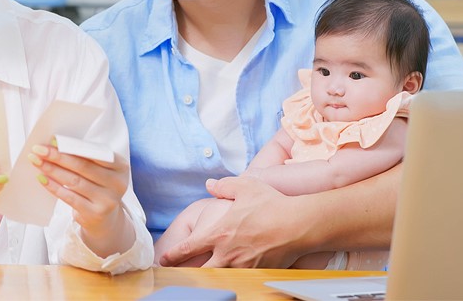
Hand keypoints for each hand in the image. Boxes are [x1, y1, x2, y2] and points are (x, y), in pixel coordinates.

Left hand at [28, 143, 133, 255]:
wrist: (105, 218)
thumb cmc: (98, 185)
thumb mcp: (100, 169)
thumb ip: (85, 157)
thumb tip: (56, 144)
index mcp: (121, 166)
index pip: (95, 153)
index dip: (73, 146)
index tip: (53, 140)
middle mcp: (117, 183)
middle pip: (83, 166)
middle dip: (58, 156)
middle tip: (38, 150)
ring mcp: (107, 200)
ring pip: (74, 181)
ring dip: (52, 170)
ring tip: (37, 162)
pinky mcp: (94, 214)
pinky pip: (69, 197)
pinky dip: (53, 187)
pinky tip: (42, 179)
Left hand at [160, 175, 304, 267]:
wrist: (298, 225)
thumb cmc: (271, 204)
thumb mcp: (244, 187)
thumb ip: (223, 186)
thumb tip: (209, 184)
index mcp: (219, 233)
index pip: (190, 247)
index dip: (174, 254)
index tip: (164, 259)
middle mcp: (227, 253)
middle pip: (201, 270)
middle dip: (189, 272)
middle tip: (181, 273)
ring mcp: (242, 266)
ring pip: (219, 276)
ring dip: (210, 275)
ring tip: (203, 276)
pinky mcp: (258, 272)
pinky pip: (240, 278)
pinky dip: (232, 276)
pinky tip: (232, 274)